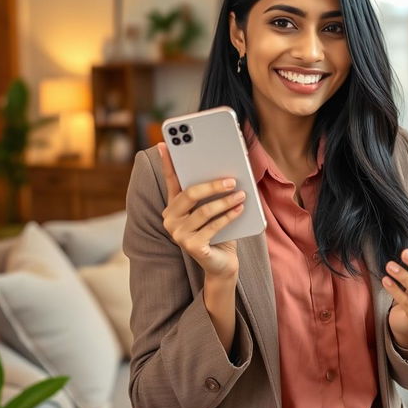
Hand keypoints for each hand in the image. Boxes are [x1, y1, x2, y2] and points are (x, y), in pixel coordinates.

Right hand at [157, 142, 244, 278]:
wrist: (221, 263)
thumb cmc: (219, 232)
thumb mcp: (214, 210)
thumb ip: (212, 193)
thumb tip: (226, 171)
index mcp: (174, 206)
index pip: (170, 180)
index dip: (167, 162)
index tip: (165, 143)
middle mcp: (170, 219)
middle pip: (190, 195)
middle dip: (213, 185)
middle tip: (232, 180)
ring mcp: (178, 234)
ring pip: (204, 211)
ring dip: (226, 202)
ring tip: (242, 195)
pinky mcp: (192, 247)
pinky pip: (213, 227)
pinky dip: (229, 216)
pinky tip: (240, 209)